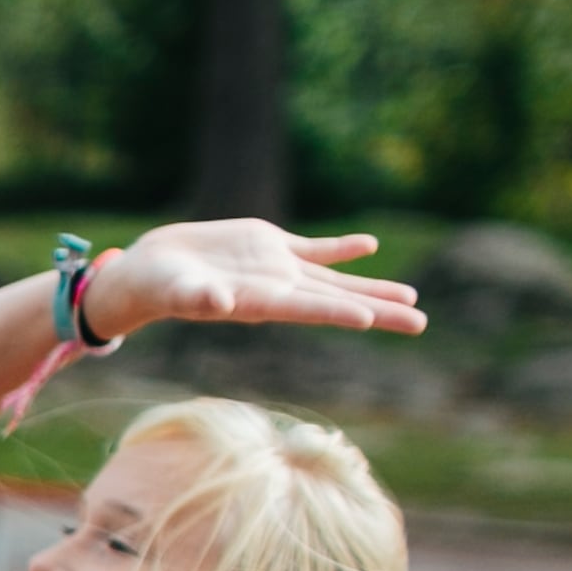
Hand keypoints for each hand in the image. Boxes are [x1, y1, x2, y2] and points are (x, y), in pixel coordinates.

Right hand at [87, 222, 423, 343]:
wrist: (150, 271)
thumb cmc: (159, 286)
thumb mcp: (177, 290)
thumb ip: (199, 296)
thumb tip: (217, 301)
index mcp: (260, 302)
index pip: (309, 308)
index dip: (340, 312)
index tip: (373, 321)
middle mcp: (278, 291)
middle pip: (338, 302)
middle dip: (381, 311)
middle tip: (421, 323)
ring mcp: (279, 270)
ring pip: (336, 280)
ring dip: (374, 289)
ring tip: (412, 298)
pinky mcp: (271, 248)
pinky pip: (316, 250)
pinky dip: (343, 249)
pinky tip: (369, 247)